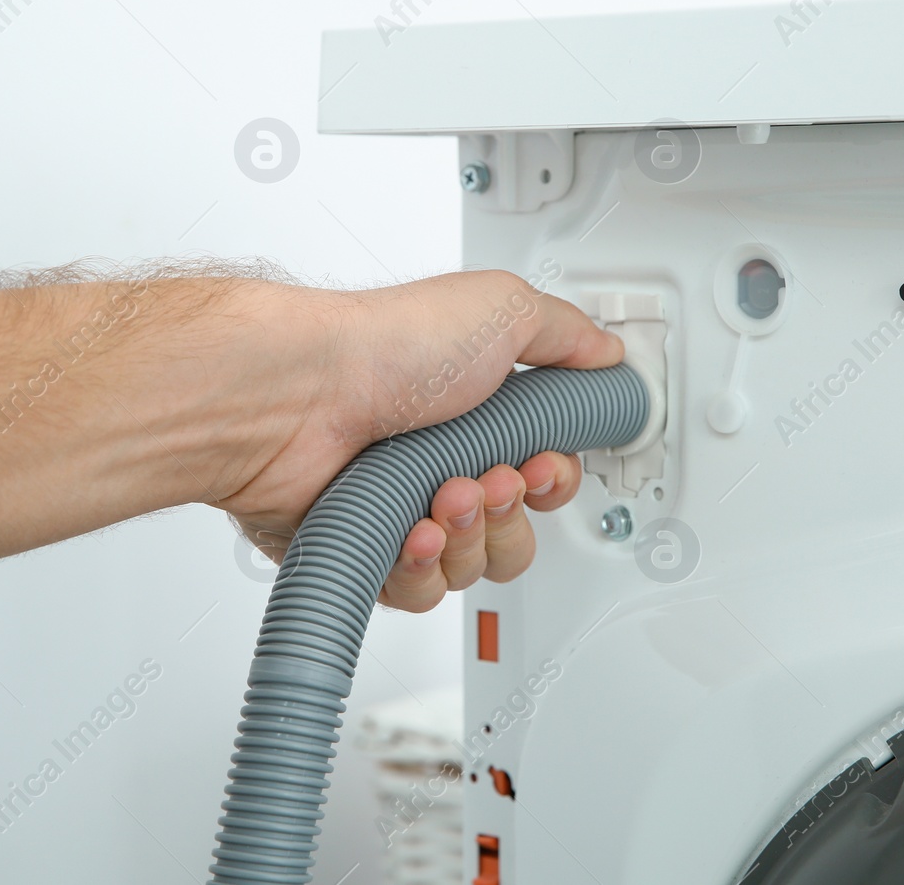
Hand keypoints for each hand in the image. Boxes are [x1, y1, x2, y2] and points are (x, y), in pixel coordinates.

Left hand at [212, 270, 622, 610]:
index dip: (554, 481)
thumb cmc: (383, 347)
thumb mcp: (502, 308)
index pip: (542, 476)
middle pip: (512, 532)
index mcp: (474, 414)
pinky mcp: (361, 550)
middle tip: (488, 478)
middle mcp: (437, 463)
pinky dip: (419, 569)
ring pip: (469, 568)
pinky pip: (414, 594)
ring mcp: (398, 509)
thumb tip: (606, 352)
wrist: (297, 395)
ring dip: (467, 537)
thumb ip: (566, 333)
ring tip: (441, 497)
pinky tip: (409, 531)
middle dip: (510, 514)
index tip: (544, 466)